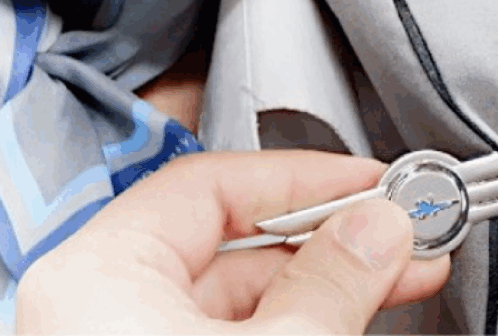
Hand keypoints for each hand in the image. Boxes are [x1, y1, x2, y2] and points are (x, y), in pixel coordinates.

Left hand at [16, 150, 452, 333]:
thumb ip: (333, 282)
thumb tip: (381, 224)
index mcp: (92, 276)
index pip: (210, 184)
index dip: (306, 177)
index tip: (379, 184)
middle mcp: (90, 309)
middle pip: (224, 242)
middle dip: (328, 238)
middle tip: (407, 232)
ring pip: (228, 301)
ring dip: (319, 287)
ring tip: (401, 279)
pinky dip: (289, 328)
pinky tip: (348, 320)